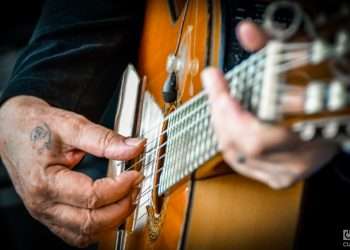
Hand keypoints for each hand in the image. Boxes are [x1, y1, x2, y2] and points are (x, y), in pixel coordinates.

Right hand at [0, 96, 144, 246]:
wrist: (11, 129)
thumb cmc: (36, 126)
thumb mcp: (71, 125)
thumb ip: (104, 139)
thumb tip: (134, 147)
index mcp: (45, 182)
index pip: (91, 197)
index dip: (120, 188)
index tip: (135, 174)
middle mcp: (42, 204)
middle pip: (90, 222)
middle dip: (120, 207)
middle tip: (135, 187)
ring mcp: (44, 213)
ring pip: (84, 234)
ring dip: (111, 220)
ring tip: (126, 198)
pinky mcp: (49, 215)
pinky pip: (76, 234)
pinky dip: (97, 227)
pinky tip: (109, 210)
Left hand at [201, 21, 338, 188]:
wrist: (336, 124)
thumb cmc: (320, 95)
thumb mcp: (300, 67)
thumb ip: (272, 48)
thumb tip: (247, 32)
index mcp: (312, 133)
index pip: (261, 136)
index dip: (233, 115)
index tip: (218, 87)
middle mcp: (300, 159)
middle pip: (245, 146)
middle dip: (222, 115)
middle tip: (216, 89)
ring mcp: (286, 171)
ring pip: (237, 154)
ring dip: (221, 125)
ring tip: (218, 102)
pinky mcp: (276, 177)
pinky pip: (239, 163)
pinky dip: (227, 140)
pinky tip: (226, 123)